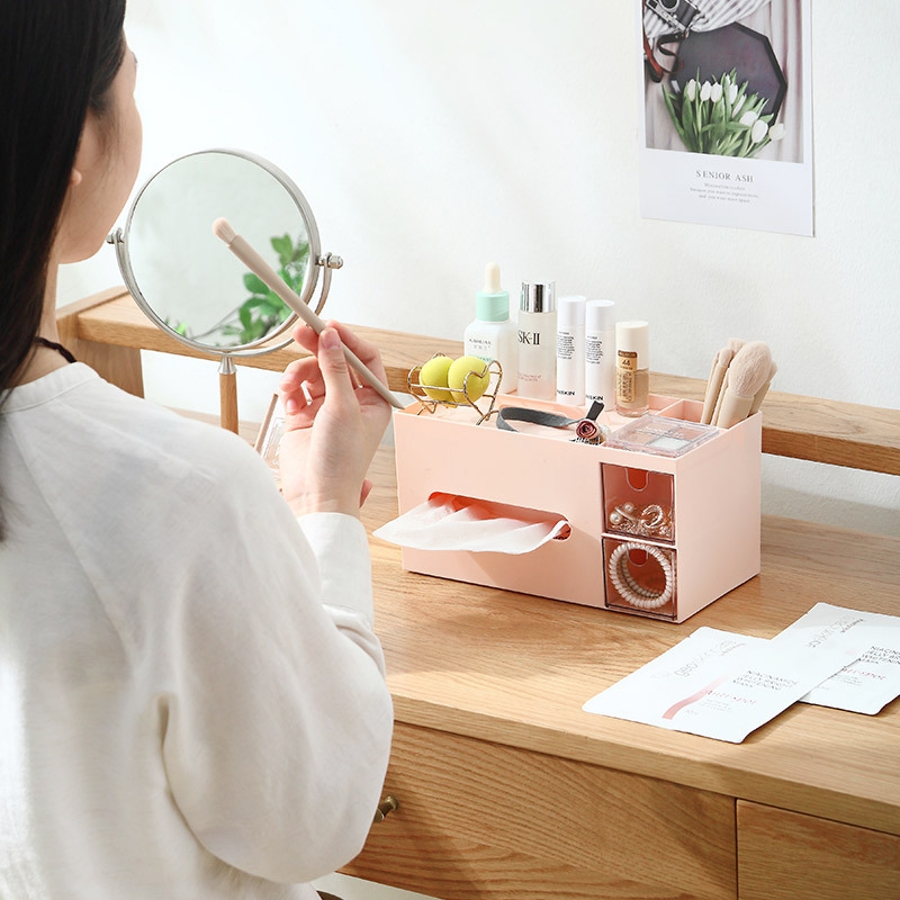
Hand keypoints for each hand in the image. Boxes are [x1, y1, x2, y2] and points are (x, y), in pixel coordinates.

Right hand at [277, 321, 390, 517]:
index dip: (348, 341)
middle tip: (301, 332)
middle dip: (318, 347)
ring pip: (312, 373)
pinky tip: (289, 403)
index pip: (365, 358)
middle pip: (336, 361)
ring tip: (289, 387)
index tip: (329, 326)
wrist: (316, 494)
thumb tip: (332, 337)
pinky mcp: (304, 416)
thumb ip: (335, 369)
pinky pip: (296, 389)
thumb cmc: (341, 461)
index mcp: (374, 400)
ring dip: (298, 374)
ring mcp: (327, 408)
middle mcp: (352, 401)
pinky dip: (290, 391)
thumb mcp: (342, 407)